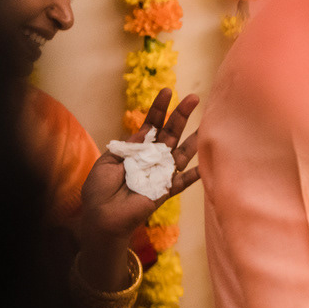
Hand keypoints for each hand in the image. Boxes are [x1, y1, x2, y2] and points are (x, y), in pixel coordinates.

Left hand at [75, 88, 199, 288]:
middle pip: (171, 133)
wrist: (101, 216)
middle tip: (194, 98)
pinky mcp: (165, 190)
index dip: (159, 108)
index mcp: (137, 149)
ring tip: (208, 124)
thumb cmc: (100, 190)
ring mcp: (161, 173)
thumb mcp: (108, 160)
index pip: (152, 124)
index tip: (167, 91)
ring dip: (194, 139)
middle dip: (181, 115)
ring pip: (182, 153)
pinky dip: (194, 174)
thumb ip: (128, 146)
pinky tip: (207, 164)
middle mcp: (152, 158)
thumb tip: (146, 130)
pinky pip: (182, 181)